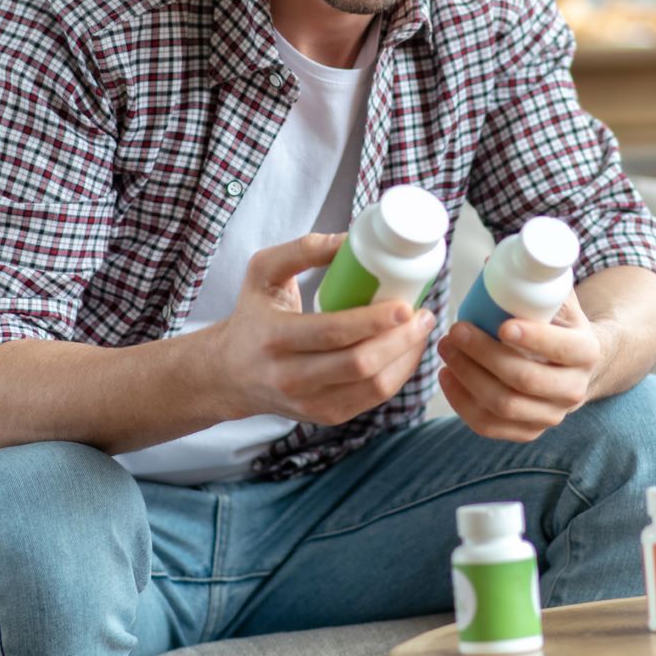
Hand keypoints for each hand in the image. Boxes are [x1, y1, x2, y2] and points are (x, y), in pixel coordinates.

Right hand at [211, 233, 435, 426]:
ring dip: (406, 357)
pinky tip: (407, 350)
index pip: (333, 332)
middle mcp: (290, 377)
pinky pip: (374, 398)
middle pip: (360, 364)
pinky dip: (398, 373)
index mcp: (274, 338)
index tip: (405, 304)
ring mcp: (310, 403)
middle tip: (424, 314)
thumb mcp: (262, 272)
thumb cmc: (254, 315)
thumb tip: (350, 239)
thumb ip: (302, 250)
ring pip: (374, 386)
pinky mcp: (327, 415)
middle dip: (401, 339)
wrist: (231, 373)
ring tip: (421, 329)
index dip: (375, 321)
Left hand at [435, 291, 601, 441]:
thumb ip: (535, 281)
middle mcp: (574, 390)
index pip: (563, 349)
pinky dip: (462, 403)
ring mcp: (551, 415)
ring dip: (467, 377)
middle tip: (455, 330)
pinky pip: (490, 426)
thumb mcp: (560, 300)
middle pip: (524, 380)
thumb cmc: (560, 325)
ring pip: (504, 406)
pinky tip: (446, 378)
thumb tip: (490, 262)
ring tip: (445, 350)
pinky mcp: (529, 431)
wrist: (578, 365)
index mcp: (587, 352)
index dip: (533, 338)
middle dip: (483, 355)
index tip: (501, 324)